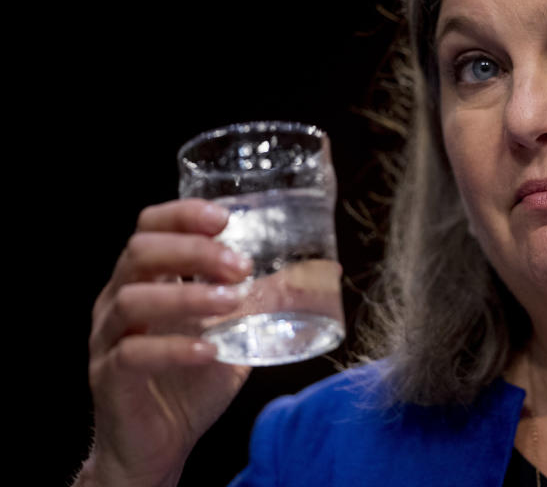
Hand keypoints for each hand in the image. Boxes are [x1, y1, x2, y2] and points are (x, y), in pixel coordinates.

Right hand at [81, 199, 252, 486]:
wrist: (161, 443)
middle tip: (241, 265)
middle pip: (140, 252)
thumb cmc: (194, 378)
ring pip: (132, 300)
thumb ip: (269, 299)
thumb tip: (325, 272)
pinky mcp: (110, 378)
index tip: (225, 218)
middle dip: (194, 250)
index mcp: (148, 279)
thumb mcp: (237, 331)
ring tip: (233, 301)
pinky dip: (174, 349)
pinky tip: (209, 350)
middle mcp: (120, 300)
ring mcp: (109, 338)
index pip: (150, 227)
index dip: (183, 215)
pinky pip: (132, 355)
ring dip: (187, 295)